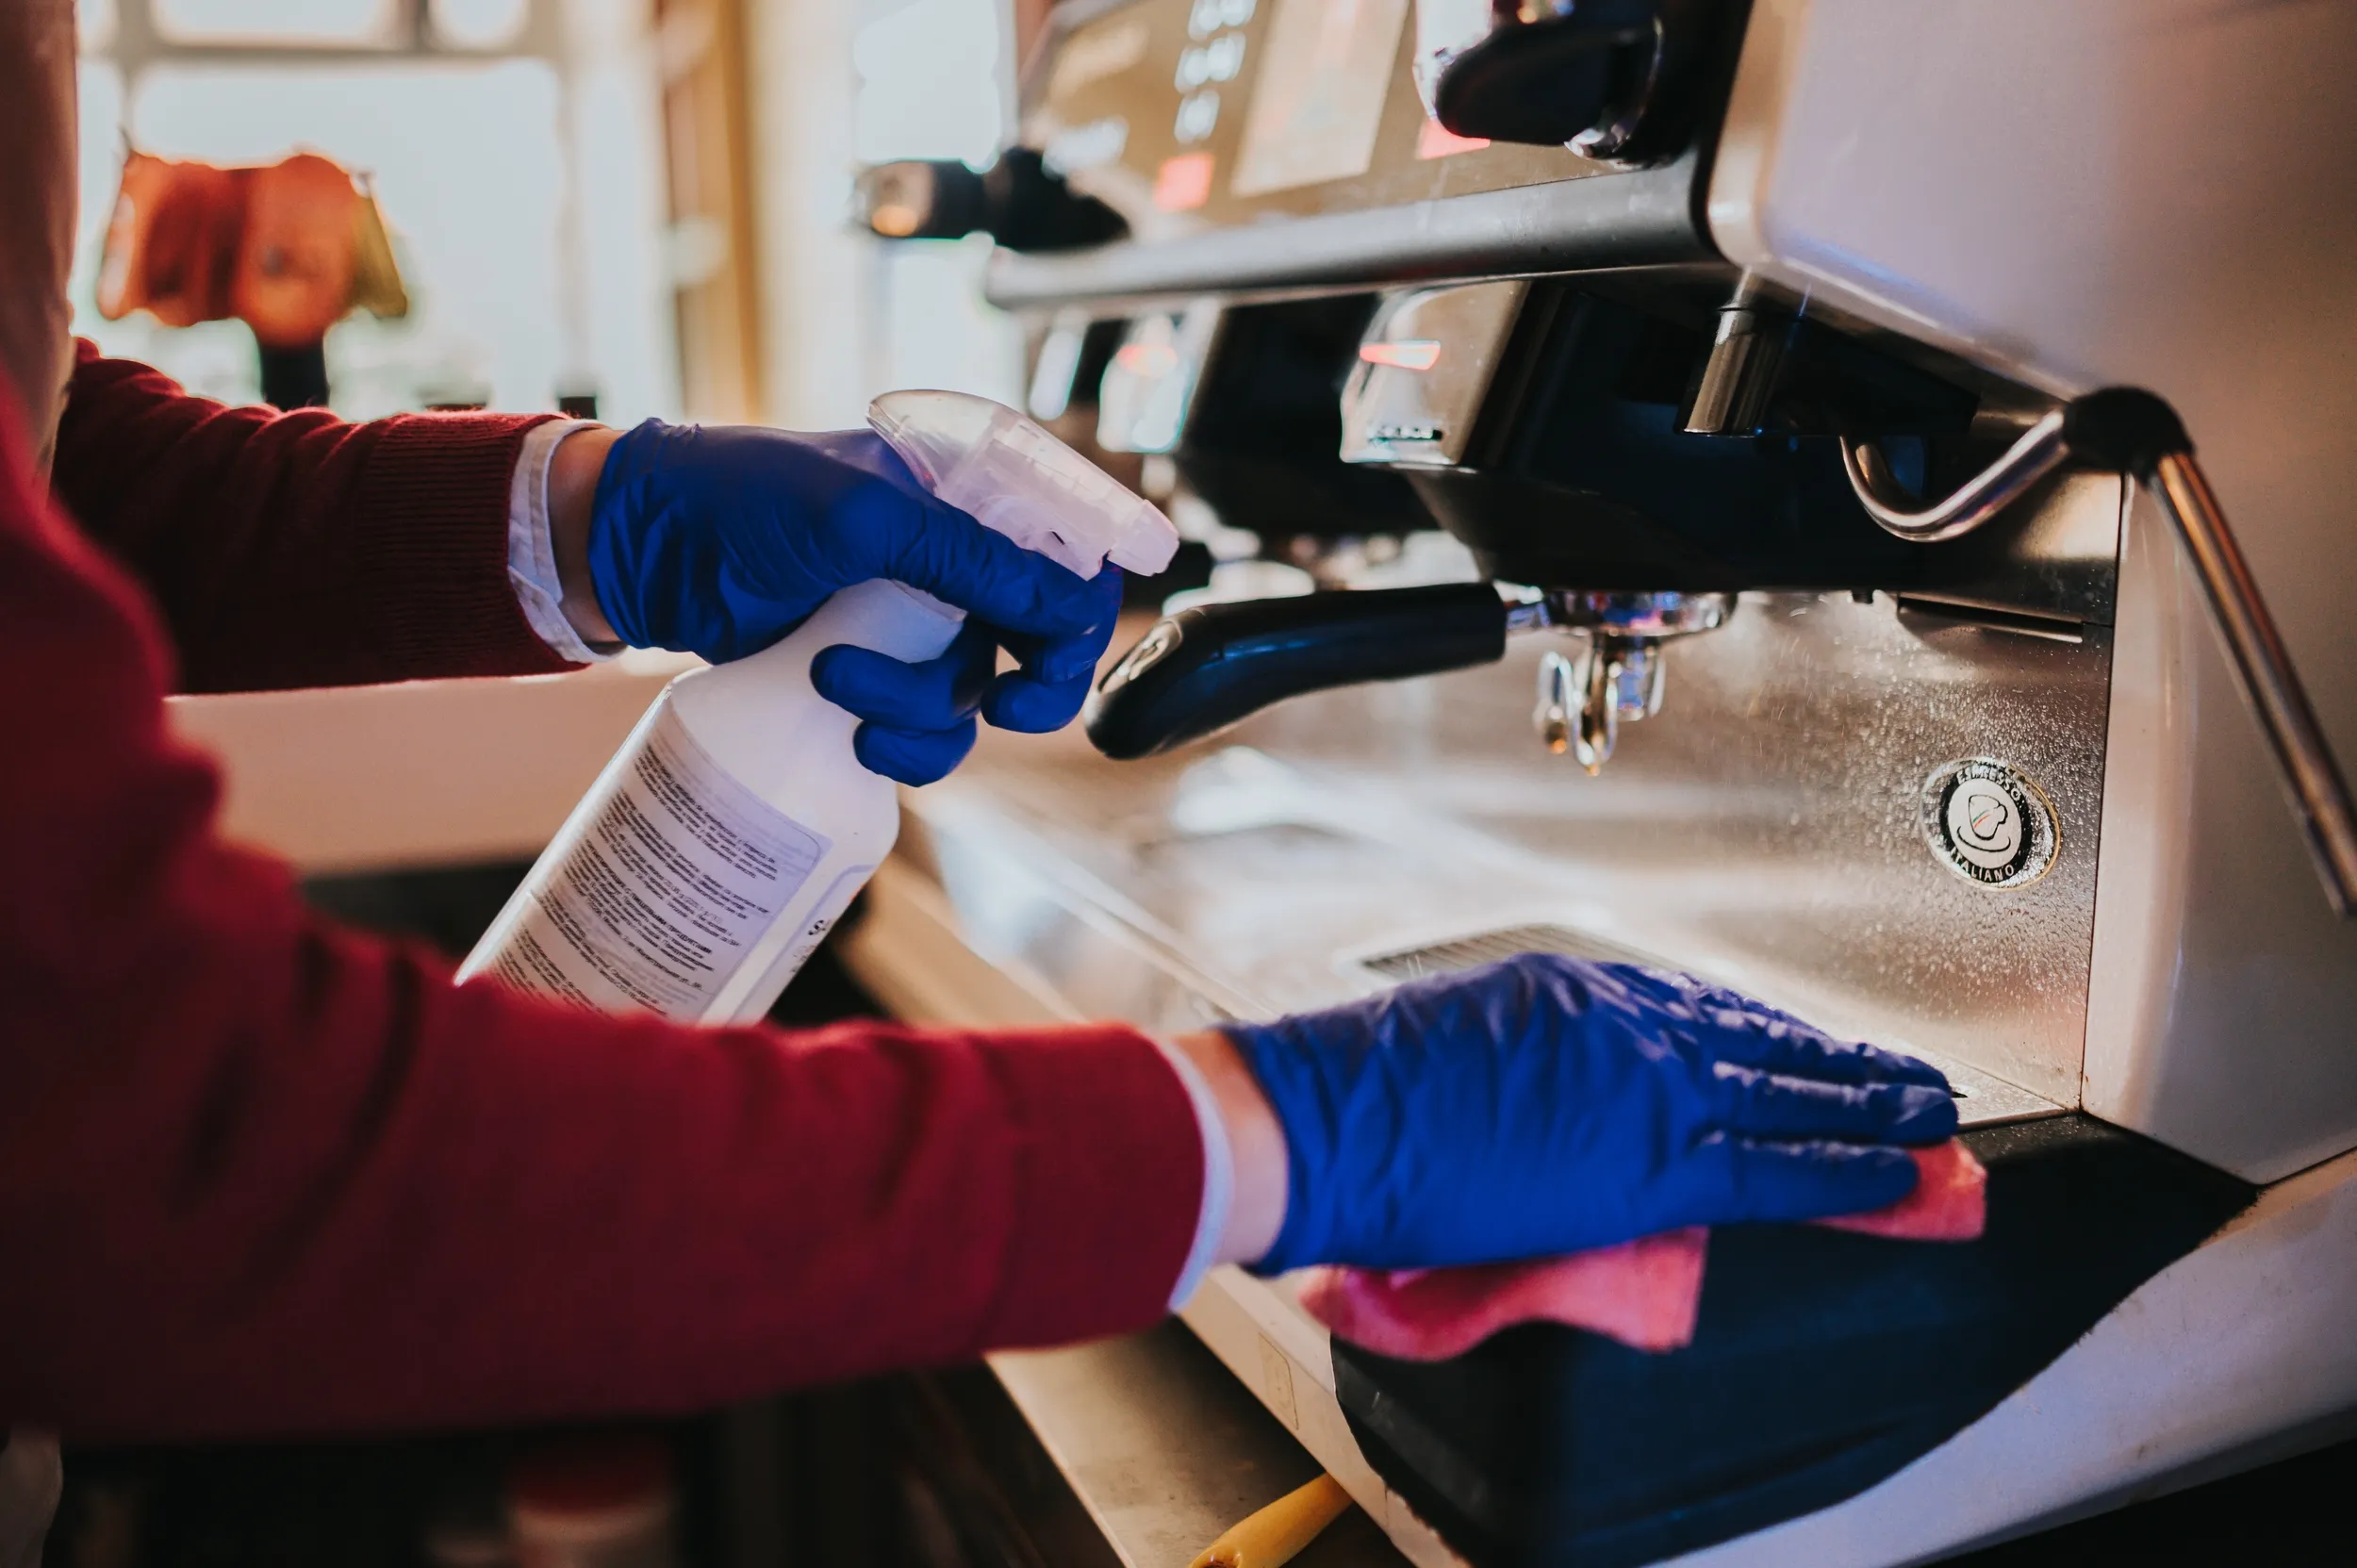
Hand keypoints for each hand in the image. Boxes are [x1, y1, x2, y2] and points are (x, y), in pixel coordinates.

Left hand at [552, 420, 1124, 783]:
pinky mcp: (871, 674)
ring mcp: (914, 622)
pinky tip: (844, 723)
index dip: (1078, 616)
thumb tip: (1066, 607)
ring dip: (920, 710)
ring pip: (973, 697)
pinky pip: (924, 732)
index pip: (1069, 557)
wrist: (640, 550)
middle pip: (1043, 642)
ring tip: (838, 679)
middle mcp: (954, 560)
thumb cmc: (741, 499)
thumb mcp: (862, 517)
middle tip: (1005, 706)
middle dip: (1029, 685)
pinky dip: (899, 744)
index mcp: (968, 496)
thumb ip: (968, 557)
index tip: (1046, 659)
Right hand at [1214, 954, 1957, 1272]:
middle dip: (1840, 1062)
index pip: (1696, 1010)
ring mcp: (1641, 1085)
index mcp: (1568, 992)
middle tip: (1906, 1077)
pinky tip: (1900, 1172)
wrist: (1318, 1120)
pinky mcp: (1650, 1159)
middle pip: (1758, 1039)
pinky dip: (1848, 1168)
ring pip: (1787, 1092)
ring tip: (1931, 1117)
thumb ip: (1525, 1066)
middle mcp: (1620, 1021)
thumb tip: (1555, 1107)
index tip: (1807, 1044)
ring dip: (1869, 1106)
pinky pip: (1776, 1162)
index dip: (1766, 1033)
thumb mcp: (1451, 1048)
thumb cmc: (1352, 1096)